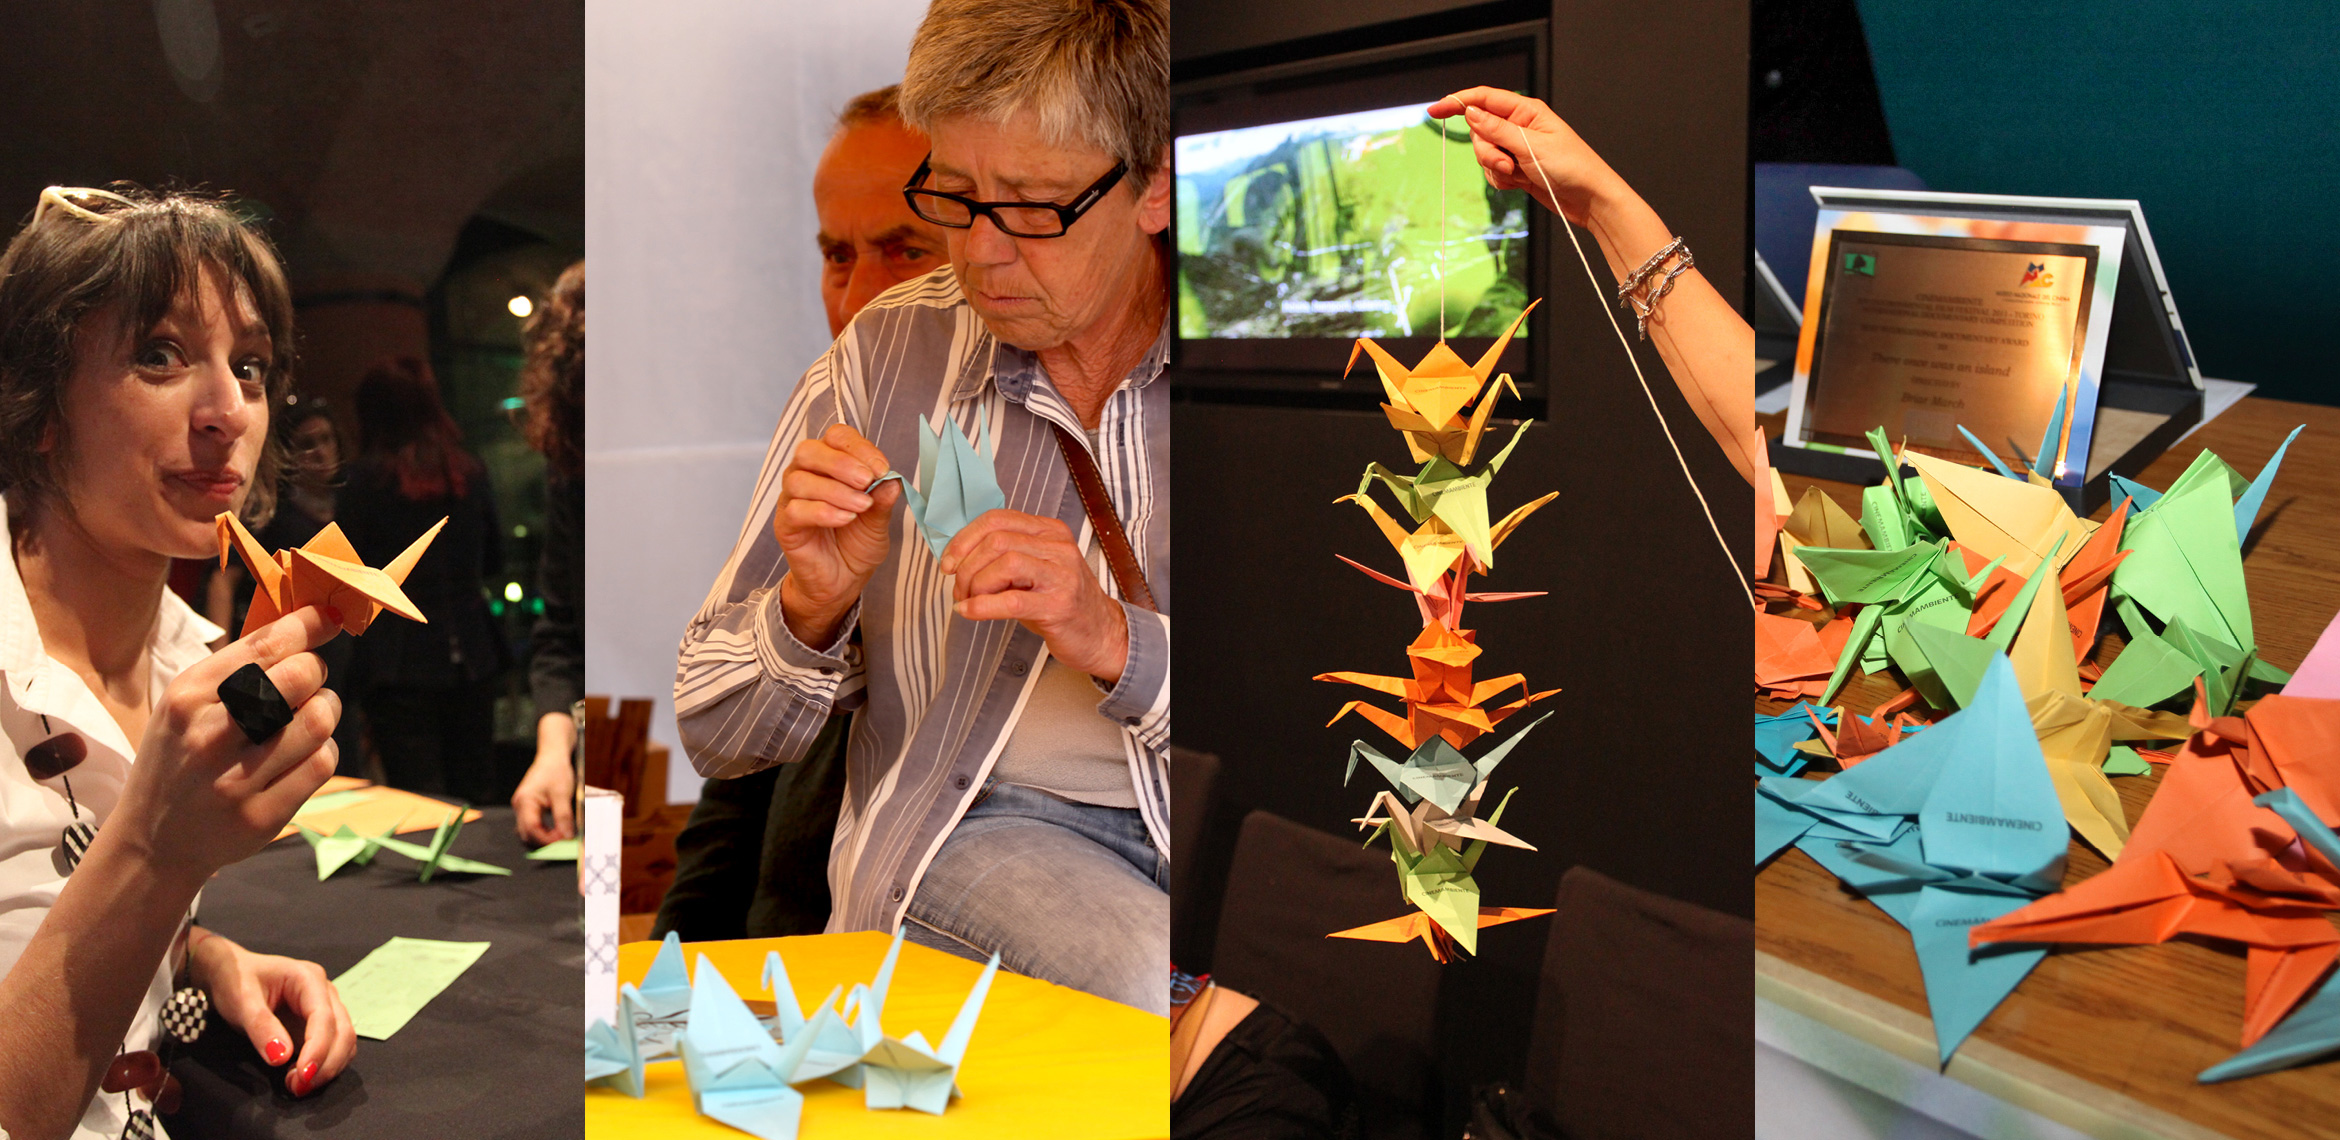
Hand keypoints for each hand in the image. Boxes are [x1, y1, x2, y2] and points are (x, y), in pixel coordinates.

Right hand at [110, 605, 343, 889]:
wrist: (152, 843)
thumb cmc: (181, 758)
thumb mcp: (184, 706)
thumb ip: (236, 669)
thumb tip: (304, 623)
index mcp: (186, 697)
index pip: (264, 646)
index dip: (308, 625)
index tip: (330, 616)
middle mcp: (208, 735)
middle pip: (300, 677)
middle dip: (316, 671)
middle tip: (308, 680)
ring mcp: (234, 780)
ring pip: (320, 720)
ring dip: (325, 711)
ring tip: (306, 718)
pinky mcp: (261, 816)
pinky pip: (322, 763)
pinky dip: (324, 751)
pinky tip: (304, 753)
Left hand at [189, 930, 354, 1097]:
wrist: (231, 973)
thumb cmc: (235, 980)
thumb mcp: (241, 1001)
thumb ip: (261, 1027)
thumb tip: (281, 1058)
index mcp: (309, 979)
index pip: (325, 1018)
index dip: (318, 1049)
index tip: (302, 1076)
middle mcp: (326, 993)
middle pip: (343, 1032)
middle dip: (326, 1064)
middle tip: (298, 1088)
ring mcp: (327, 1009)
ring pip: (344, 1042)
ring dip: (327, 1068)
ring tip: (297, 1086)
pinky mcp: (320, 1025)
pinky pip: (334, 1047)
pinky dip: (323, 1066)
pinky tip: (299, 1077)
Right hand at [512, 713, 575, 843]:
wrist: (553, 755)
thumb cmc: (556, 770)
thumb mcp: (562, 794)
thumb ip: (563, 817)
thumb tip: (567, 837)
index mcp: (524, 802)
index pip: (531, 829)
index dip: (547, 839)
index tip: (563, 843)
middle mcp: (520, 806)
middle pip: (528, 833)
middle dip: (545, 841)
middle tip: (565, 843)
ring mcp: (523, 807)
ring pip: (530, 831)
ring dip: (545, 837)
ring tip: (563, 836)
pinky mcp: (529, 808)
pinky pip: (534, 825)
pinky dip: (545, 831)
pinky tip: (558, 830)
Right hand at [772, 424, 901, 646]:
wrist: (843, 580)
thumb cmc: (857, 543)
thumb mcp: (878, 521)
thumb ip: (883, 500)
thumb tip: (892, 479)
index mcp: (829, 465)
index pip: (836, 438)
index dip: (859, 448)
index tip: (882, 468)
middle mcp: (805, 476)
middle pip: (809, 451)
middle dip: (841, 463)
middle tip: (867, 481)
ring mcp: (791, 500)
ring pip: (800, 480)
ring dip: (835, 490)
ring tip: (862, 506)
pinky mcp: (785, 525)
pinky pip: (796, 510)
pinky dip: (823, 512)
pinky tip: (845, 519)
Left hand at [939, 510, 1129, 683]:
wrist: (1101, 634)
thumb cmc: (1059, 601)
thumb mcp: (1034, 569)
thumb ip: (1004, 557)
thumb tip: (957, 557)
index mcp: (1049, 531)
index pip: (997, 520)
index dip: (964, 539)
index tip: (948, 562)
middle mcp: (1058, 548)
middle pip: (997, 541)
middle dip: (966, 567)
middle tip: (959, 589)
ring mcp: (1061, 576)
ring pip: (1004, 564)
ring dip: (975, 585)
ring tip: (968, 601)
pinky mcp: (1059, 606)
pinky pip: (1011, 601)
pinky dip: (982, 607)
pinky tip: (969, 612)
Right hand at [1428, 87, 1620, 226]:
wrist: (1589, 199)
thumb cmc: (1572, 167)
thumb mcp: (1531, 146)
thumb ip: (1497, 129)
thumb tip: (1470, 112)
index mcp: (1526, 111)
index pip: (1484, 98)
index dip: (1458, 102)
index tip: (1435, 110)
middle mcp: (1519, 126)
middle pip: (1480, 130)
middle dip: (1486, 150)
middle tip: (1506, 164)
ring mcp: (1517, 148)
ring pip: (1485, 153)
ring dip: (1495, 167)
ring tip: (1517, 174)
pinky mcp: (1517, 168)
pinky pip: (1493, 171)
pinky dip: (1501, 179)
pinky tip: (1519, 183)